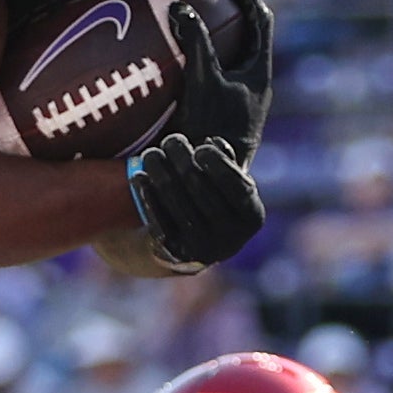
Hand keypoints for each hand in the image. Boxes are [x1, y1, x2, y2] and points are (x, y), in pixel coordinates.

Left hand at [121, 134, 265, 276]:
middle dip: (182, 159)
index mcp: (252, 218)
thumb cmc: (216, 198)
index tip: (201, 148)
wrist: (197, 243)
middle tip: (171, 140)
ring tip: (151, 154)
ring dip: (160, 171)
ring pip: (176, 200)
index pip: (238, 187)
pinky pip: (158, 218)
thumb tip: (214, 143)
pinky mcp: (176, 252)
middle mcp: (232, 238)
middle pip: (200, 187)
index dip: (219, 165)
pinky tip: (140, 176)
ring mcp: (203, 248)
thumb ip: (226, 160)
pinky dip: (148, 195)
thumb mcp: (229, 181)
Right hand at [163, 0, 274, 155]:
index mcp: (259, 70)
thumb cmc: (213, 127)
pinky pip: (218, 76)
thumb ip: (194, 42)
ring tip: (191, 25)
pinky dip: (204, 62)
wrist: (213, 176)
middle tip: (205, 0)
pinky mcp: (226, 111)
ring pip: (233, 57)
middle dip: (230, 14)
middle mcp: (255, 83)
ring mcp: (242, 98)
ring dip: (217, 39)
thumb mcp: (202, 79)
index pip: (262, 19)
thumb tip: (178, 7)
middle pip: (249, 35)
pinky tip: (179, 62)